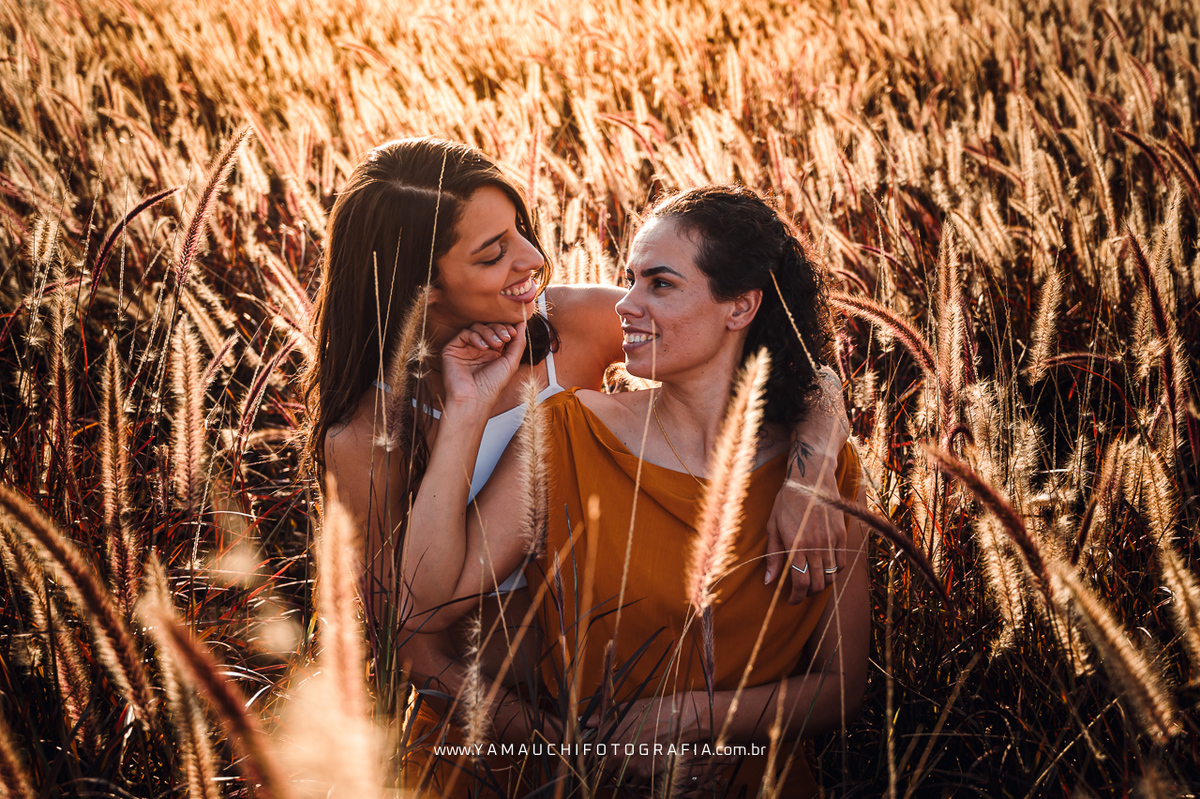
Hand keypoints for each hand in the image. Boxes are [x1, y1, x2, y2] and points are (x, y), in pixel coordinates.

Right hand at [440, 321, 525, 413]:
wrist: (474, 400)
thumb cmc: (492, 387)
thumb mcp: (511, 362)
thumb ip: (518, 342)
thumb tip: (523, 323)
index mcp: (493, 353)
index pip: (499, 331)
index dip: (506, 328)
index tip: (513, 332)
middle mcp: (479, 350)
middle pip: (489, 327)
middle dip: (499, 329)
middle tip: (505, 337)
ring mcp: (466, 349)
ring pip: (476, 327)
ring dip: (488, 332)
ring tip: (495, 344)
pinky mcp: (452, 349)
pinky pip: (464, 333)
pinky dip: (475, 336)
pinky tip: (482, 347)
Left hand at [586, 693, 714, 785]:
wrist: (677, 719)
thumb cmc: (651, 711)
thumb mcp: (625, 710)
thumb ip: (603, 719)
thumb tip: (586, 722)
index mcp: (608, 738)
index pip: (590, 757)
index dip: (590, 761)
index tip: (593, 762)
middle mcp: (616, 754)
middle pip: (601, 773)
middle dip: (605, 772)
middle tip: (611, 768)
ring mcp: (629, 765)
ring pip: (617, 780)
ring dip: (620, 776)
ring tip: (628, 767)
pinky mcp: (644, 773)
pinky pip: (633, 783)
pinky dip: (635, 780)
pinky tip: (640, 770)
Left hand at [763, 367, 849, 602]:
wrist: (811, 479)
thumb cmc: (787, 502)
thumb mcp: (773, 527)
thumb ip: (772, 556)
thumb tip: (769, 581)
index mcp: (796, 545)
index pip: (800, 583)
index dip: (796, 597)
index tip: (791, 600)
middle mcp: (816, 546)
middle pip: (816, 583)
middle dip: (807, 593)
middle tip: (799, 591)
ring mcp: (831, 541)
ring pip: (830, 576)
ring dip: (820, 583)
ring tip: (810, 580)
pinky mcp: (841, 535)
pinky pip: (840, 562)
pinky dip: (832, 570)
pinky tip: (823, 567)